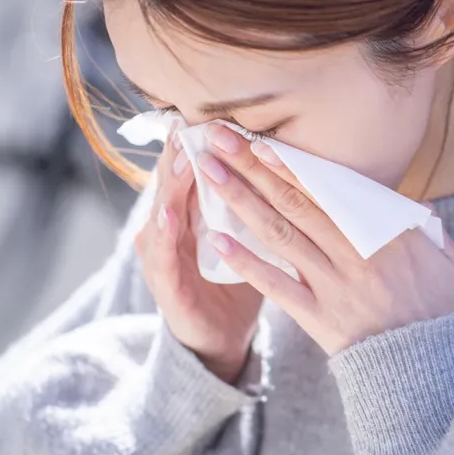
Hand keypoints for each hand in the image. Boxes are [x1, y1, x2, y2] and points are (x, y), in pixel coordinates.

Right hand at [134, 131, 262, 382]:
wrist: (222, 340)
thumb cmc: (237, 285)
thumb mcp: (248, 240)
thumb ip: (257, 206)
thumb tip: (290, 166)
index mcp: (194, 218)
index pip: (194, 175)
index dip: (200, 145)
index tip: (211, 114)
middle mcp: (173, 233)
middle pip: (173, 187)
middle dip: (180, 155)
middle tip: (187, 123)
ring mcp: (165, 260)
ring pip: (163, 216)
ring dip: (170, 188)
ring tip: (180, 160)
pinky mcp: (167, 289)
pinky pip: (164, 259)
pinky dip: (165, 236)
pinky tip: (169, 215)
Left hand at [196, 124, 453, 354]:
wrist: (430, 367)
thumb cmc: (440, 309)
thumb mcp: (445, 257)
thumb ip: (424, 224)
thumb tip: (409, 202)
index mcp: (385, 232)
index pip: (329, 190)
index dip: (292, 165)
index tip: (262, 143)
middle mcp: (354, 252)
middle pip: (295, 202)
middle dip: (254, 168)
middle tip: (220, 141)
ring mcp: (333, 285)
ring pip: (279, 234)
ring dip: (241, 202)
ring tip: (210, 175)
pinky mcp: (318, 317)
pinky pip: (276, 286)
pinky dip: (246, 263)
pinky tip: (218, 241)